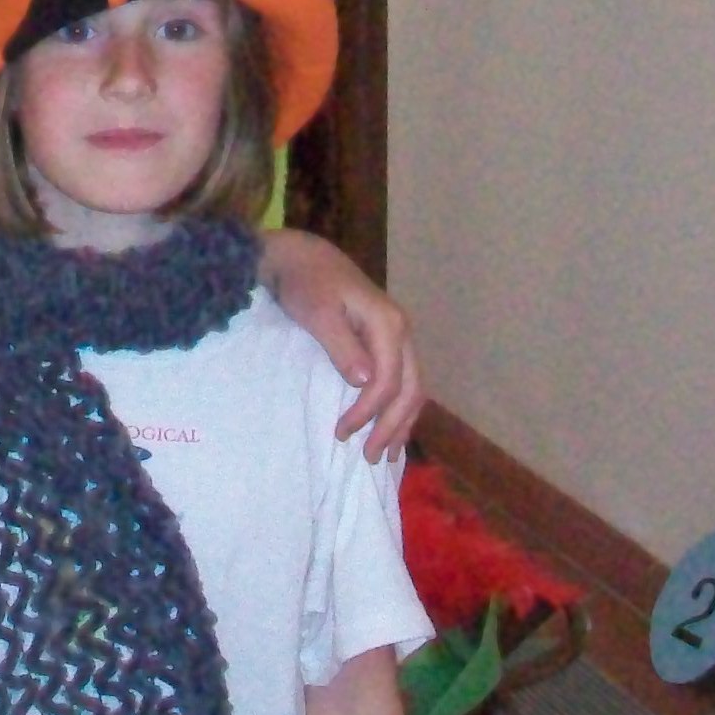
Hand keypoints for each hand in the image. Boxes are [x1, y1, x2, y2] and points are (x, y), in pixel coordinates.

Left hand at [266, 233, 423, 461]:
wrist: (302, 257)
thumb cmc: (305, 285)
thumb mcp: (318, 314)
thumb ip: (342, 347)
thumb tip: (365, 383)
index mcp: (388, 325)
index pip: (387, 381)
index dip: (368, 412)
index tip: (341, 434)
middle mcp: (401, 332)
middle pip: (409, 389)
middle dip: (391, 426)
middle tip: (369, 457)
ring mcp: (397, 336)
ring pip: (412, 387)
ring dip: (400, 422)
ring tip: (384, 454)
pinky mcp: (387, 340)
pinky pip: (403, 380)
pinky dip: (398, 407)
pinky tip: (390, 427)